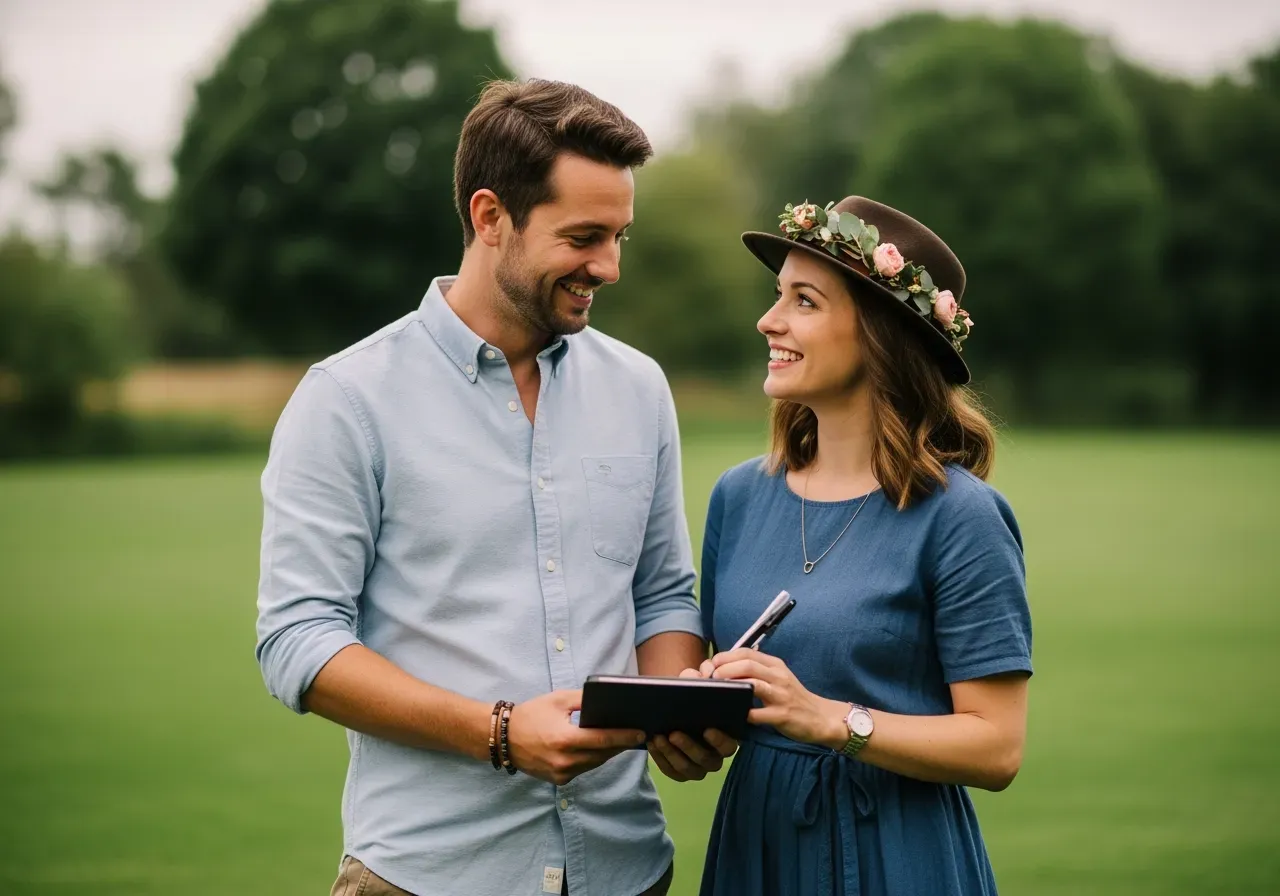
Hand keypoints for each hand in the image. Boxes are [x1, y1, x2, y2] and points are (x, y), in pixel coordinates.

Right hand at [507, 689, 645, 784]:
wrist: (503, 738)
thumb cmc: (531, 714)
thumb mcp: (558, 700)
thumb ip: (584, 700)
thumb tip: (608, 702)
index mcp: (565, 740)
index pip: (603, 740)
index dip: (625, 737)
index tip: (641, 733)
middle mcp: (564, 761)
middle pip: (602, 754)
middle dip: (621, 745)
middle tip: (637, 735)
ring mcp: (561, 774)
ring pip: (594, 764)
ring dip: (608, 753)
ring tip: (623, 741)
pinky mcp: (558, 780)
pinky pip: (583, 769)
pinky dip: (593, 759)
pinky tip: (601, 749)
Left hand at [647, 667, 738, 780]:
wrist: (676, 711)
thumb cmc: (692, 699)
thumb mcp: (695, 684)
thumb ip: (700, 677)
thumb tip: (701, 675)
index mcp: (726, 739)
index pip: (729, 746)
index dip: (720, 740)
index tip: (707, 729)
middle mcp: (715, 758)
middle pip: (707, 760)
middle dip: (689, 747)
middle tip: (674, 733)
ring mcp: (697, 768)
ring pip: (687, 768)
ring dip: (671, 753)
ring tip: (657, 736)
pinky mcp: (680, 772)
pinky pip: (671, 771)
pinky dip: (660, 758)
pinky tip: (651, 742)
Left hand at [709, 648, 845, 746]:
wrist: (820, 718)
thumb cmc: (793, 698)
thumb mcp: (778, 678)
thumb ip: (757, 671)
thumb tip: (726, 668)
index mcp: (775, 665)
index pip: (747, 653)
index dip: (725, 657)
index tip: (711, 665)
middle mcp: (778, 676)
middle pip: (746, 665)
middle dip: (724, 670)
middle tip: (710, 679)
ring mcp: (781, 695)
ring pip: (752, 685)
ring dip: (731, 688)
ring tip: (718, 693)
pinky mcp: (782, 715)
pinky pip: (758, 713)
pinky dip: (744, 713)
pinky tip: (734, 715)